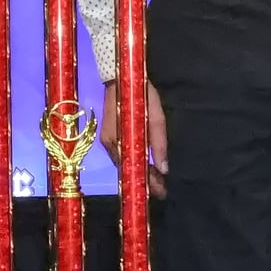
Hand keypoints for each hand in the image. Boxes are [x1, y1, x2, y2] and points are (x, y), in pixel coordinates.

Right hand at [101, 79, 167, 197]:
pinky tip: (144, 167)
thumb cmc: (139, 94)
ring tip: (155, 182)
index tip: (161, 193)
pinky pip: (121, 156)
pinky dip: (133, 164)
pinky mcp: (108, 137)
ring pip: (124, 164)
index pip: (134, 169)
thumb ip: (159, 143)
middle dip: (144, 181)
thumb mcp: (154, 117)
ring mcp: (107, 141)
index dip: (147, 182)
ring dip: (139, 173)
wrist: (120, 76)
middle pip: (127, 169)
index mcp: (119, 140)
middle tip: (161, 192)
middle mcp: (109, 145)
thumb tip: (164, 169)